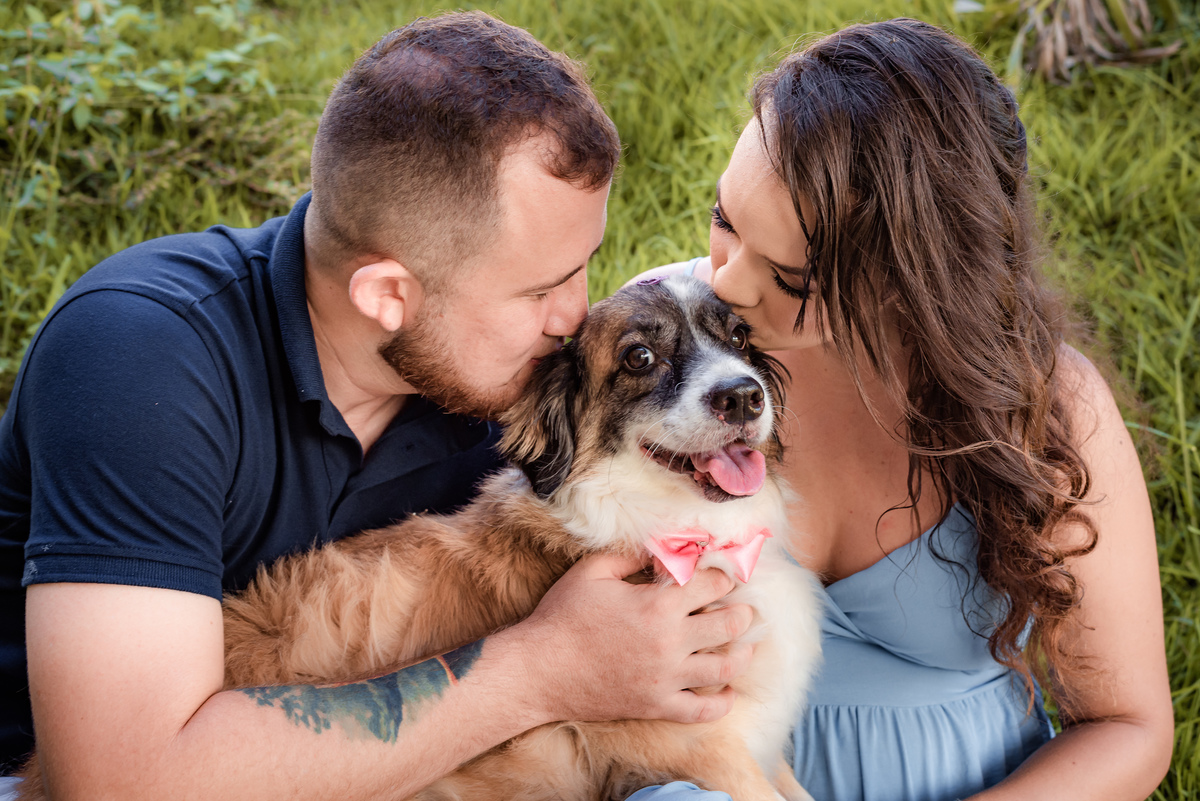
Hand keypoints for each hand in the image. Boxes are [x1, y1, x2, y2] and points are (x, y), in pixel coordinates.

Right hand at [509, 552, 754, 724]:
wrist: (539, 670)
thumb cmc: (563, 616)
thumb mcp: (594, 571)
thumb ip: (633, 555)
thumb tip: (664, 547)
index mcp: (658, 605)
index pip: (712, 585)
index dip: (724, 575)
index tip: (727, 573)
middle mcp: (671, 643)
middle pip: (729, 625)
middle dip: (743, 612)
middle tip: (746, 607)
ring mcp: (666, 679)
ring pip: (724, 668)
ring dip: (743, 653)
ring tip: (747, 644)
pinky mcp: (656, 706)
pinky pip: (701, 711)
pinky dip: (721, 703)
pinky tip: (728, 692)